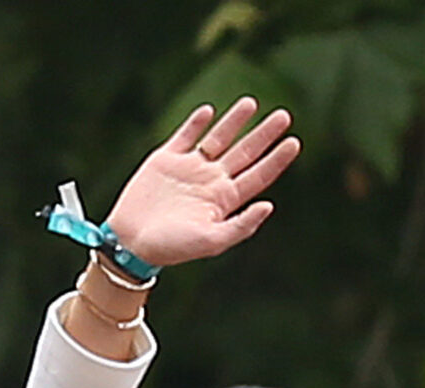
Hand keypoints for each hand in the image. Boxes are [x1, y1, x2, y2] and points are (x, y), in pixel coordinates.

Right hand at [102, 97, 299, 269]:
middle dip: (263, 135)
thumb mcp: (210, 242)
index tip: (294, 142)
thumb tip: (269, 205)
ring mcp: (189, 168)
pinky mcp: (165, 160)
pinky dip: (196, 123)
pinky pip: (185, 136)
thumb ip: (240, 225)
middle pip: (244, 153)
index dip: (276, 160)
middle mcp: (210, 181)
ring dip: (234, 121)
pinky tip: (209, 111)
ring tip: (251, 103)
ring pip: (218, 139)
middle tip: (284, 116)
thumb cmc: (171, 248)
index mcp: (224, 201)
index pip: (257, 176)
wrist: (130, 242)